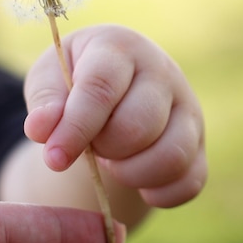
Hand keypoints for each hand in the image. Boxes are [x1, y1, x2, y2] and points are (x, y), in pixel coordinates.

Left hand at [23, 24, 206, 207]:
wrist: (119, 85)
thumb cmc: (78, 80)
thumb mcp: (50, 78)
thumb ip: (45, 101)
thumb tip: (41, 129)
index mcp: (121, 48)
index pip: (101, 89)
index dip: (76, 128)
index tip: (54, 159)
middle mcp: (165, 73)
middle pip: (138, 127)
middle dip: (105, 149)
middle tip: (94, 144)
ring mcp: (189, 108)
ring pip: (171, 157)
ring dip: (132, 174)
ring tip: (115, 161)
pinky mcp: (201, 143)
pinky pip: (191, 182)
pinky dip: (160, 194)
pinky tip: (138, 184)